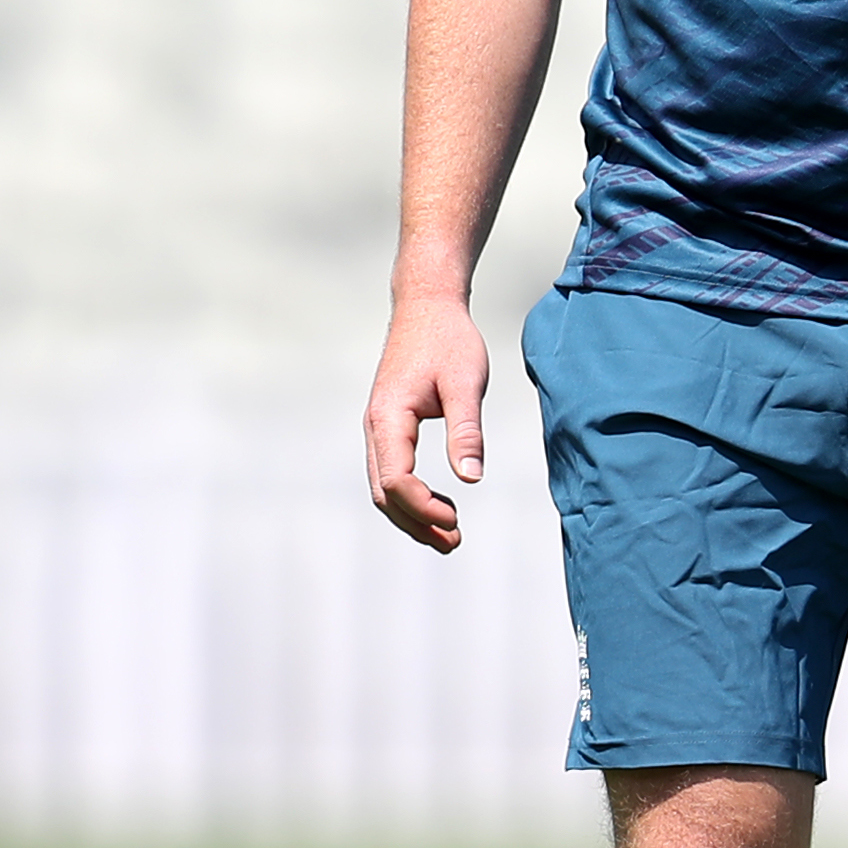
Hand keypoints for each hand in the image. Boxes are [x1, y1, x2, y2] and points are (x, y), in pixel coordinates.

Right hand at [363, 293, 489, 553]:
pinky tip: (439, 505)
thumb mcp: (465, 382)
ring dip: (412, 515)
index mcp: (389, 418)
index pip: (395, 480)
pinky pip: (391, 472)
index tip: (456, 519)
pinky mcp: (389, 425)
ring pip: (383, 486)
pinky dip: (410, 496)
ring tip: (448, 536)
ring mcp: (379, 427)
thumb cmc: (449, 339)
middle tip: (454, 542)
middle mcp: (376, 427)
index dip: (423, 507)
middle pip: (384, 493)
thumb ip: (467, 430)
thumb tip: (471, 478)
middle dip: (416, 522)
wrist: (428, 305)